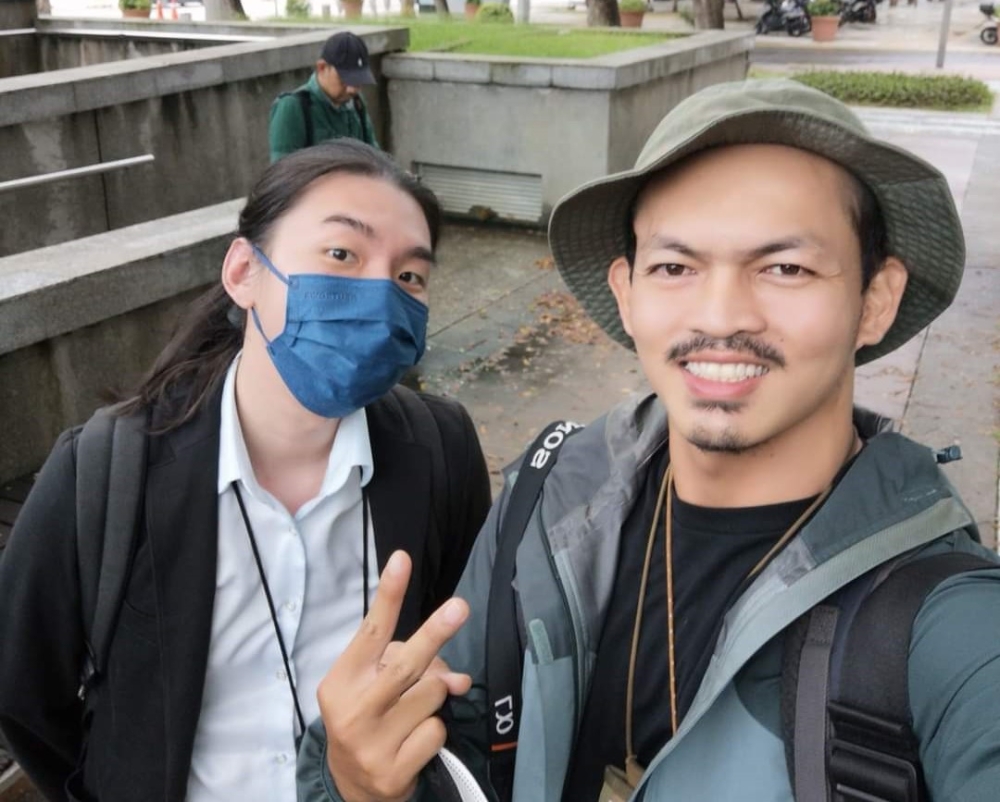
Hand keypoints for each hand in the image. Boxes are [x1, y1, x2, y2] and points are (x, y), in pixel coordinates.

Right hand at [318, 550, 470, 801]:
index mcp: (342, 681)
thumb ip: (407, 669)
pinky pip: (436, 732)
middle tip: (460, 607)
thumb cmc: (367, 718)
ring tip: (414, 711)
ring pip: (431, 696)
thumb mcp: (372, 688)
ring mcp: (371, 744)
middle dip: (436, 633)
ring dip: (435, 696)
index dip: (389, 595)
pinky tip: (415, 741)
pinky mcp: (393, 772)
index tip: (402, 559)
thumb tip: (456, 678)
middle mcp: (352, 711)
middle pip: (406, 665)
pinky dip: (435, 731)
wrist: (351, 786)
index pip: (370, 631)